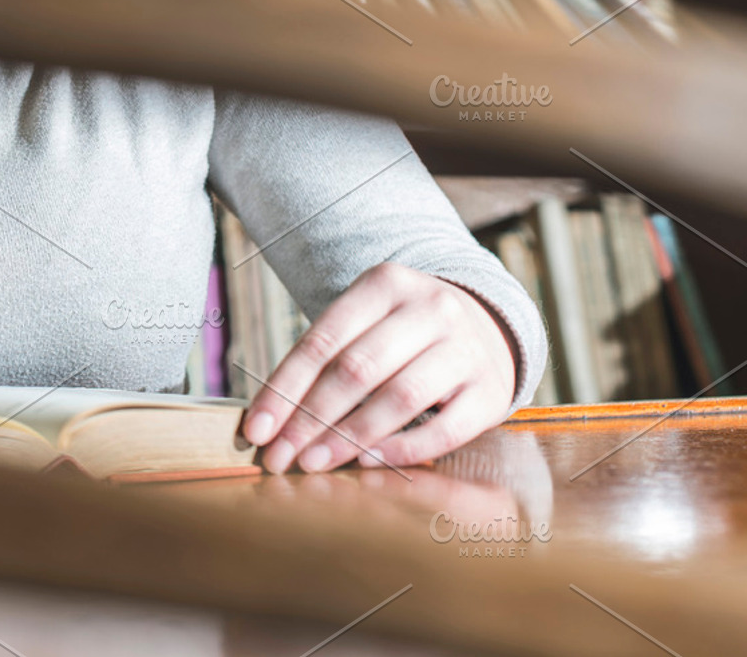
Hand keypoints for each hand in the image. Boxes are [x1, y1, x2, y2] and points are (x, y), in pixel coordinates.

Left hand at [240, 262, 517, 472]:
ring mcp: (466, 348)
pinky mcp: (490, 390)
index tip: (256, 431)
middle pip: (357, 369)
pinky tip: (368, 462)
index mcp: (386, 283)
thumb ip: (325, 362)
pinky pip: (445, 428)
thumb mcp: (366, 324)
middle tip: (280, 456)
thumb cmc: (404, 336)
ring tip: (315, 462)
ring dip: (349, 436)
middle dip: (310, 419)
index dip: (284, 389)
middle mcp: (430, 308)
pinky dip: (402, 449)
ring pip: (400, 396)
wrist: (488, 328)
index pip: (322, 341)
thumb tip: (269, 423)